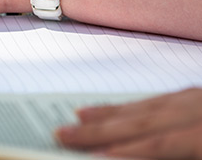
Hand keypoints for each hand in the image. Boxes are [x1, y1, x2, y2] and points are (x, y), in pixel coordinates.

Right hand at [57, 88, 201, 158]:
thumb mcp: (200, 156)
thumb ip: (164, 154)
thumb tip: (121, 155)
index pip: (156, 145)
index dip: (121, 152)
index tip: (87, 156)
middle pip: (145, 120)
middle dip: (101, 129)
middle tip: (62, 133)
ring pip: (152, 104)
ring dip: (114, 112)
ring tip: (80, 114)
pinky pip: (169, 97)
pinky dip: (141, 103)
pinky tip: (127, 107)